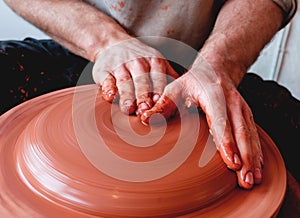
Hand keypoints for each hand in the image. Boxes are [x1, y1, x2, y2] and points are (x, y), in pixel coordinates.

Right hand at [92, 38, 178, 114]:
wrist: (113, 44)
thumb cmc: (140, 60)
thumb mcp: (158, 63)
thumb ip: (170, 78)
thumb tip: (187, 98)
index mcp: (154, 62)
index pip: (159, 78)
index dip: (159, 92)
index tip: (160, 105)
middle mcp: (138, 62)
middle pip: (142, 81)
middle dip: (144, 96)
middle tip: (145, 110)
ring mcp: (120, 66)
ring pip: (124, 82)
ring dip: (127, 96)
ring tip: (128, 109)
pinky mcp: (104, 70)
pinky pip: (106, 80)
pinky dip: (108, 88)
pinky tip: (110, 96)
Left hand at [141, 57, 262, 188]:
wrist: (214, 70)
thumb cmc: (192, 83)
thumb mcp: (175, 89)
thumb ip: (162, 104)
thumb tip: (145, 119)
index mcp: (214, 95)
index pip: (220, 120)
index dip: (226, 141)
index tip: (231, 162)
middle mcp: (232, 102)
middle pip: (241, 132)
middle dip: (245, 157)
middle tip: (245, 180)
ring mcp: (243, 110)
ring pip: (251, 136)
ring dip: (253, 159)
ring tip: (253, 180)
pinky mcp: (247, 116)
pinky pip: (255, 136)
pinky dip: (257, 154)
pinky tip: (258, 169)